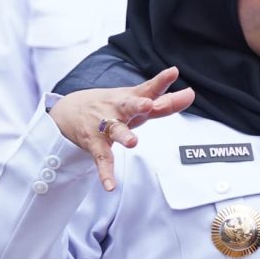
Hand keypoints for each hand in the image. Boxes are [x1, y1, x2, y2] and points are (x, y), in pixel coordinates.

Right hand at [47, 68, 195, 189]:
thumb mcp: (136, 102)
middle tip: (148, 105)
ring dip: (123, 135)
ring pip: (115, 130)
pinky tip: (110, 185)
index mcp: (131, 98)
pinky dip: (105, 173)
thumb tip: (191, 94)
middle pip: (129, 105)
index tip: (173, 72)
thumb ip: (165, 102)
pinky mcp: (95, 143)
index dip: (161, 81)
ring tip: (132, 142)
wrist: (68, 110)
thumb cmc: (112, 105)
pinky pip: (102, 159)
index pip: (149, 89)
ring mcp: (105, 126)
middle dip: (138, 105)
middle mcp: (118, 109)